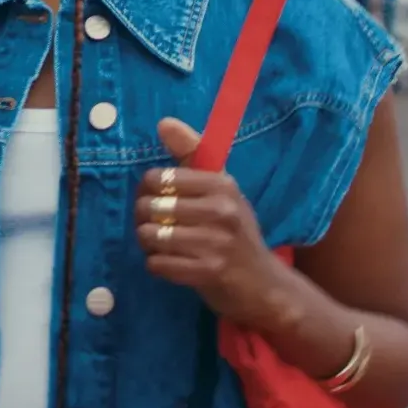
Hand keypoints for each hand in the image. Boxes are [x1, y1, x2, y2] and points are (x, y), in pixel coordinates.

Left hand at [134, 117, 292, 329]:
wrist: (264, 285)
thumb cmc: (234, 231)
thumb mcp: (220, 188)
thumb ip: (190, 153)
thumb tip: (163, 122)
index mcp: (222, 184)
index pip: (158, 178)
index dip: (147, 190)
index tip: (157, 199)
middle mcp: (221, 210)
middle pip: (149, 206)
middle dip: (143, 219)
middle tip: (157, 226)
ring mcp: (216, 243)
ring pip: (150, 236)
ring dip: (148, 244)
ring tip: (162, 245)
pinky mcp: (208, 272)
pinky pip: (157, 264)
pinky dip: (156, 265)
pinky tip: (170, 263)